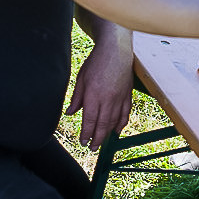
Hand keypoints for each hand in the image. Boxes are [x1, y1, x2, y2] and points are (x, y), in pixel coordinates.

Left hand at [66, 28, 133, 148]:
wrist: (116, 50)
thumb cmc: (96, 62)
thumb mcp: (81, 79)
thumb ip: (76, 98)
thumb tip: (70, 113)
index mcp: (93, 95)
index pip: (90, 120)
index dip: (86, 133)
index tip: (83, 141)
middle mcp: (108, 99)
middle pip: (102, 124)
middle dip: (97, 138)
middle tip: (92, 148)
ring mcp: (119, 98)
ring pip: (114, 121)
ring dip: (108, 134)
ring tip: (102, 143)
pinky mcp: (127, 95)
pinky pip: (125, 113)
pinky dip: (121, 124)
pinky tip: (117, 131)